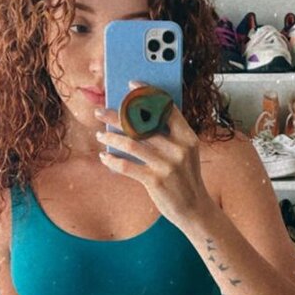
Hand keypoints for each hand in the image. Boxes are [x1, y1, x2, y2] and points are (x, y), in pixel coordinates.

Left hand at [94, 81, 213, 228]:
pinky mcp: (155, 181)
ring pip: (131, 143)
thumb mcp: (185, 153)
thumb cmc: (185, 178)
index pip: (167, 108)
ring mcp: (167, 165)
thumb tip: (137, 119)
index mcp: (188, 137)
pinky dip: (112, 161)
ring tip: (100, 135)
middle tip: (100, 111)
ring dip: (111, 137)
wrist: (194, 209)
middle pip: (143, 124)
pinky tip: (104, 157)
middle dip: (117, 115)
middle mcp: (179, 148)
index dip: (149, 93)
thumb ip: (169, 136)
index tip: (132, 85)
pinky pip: (127, 166)